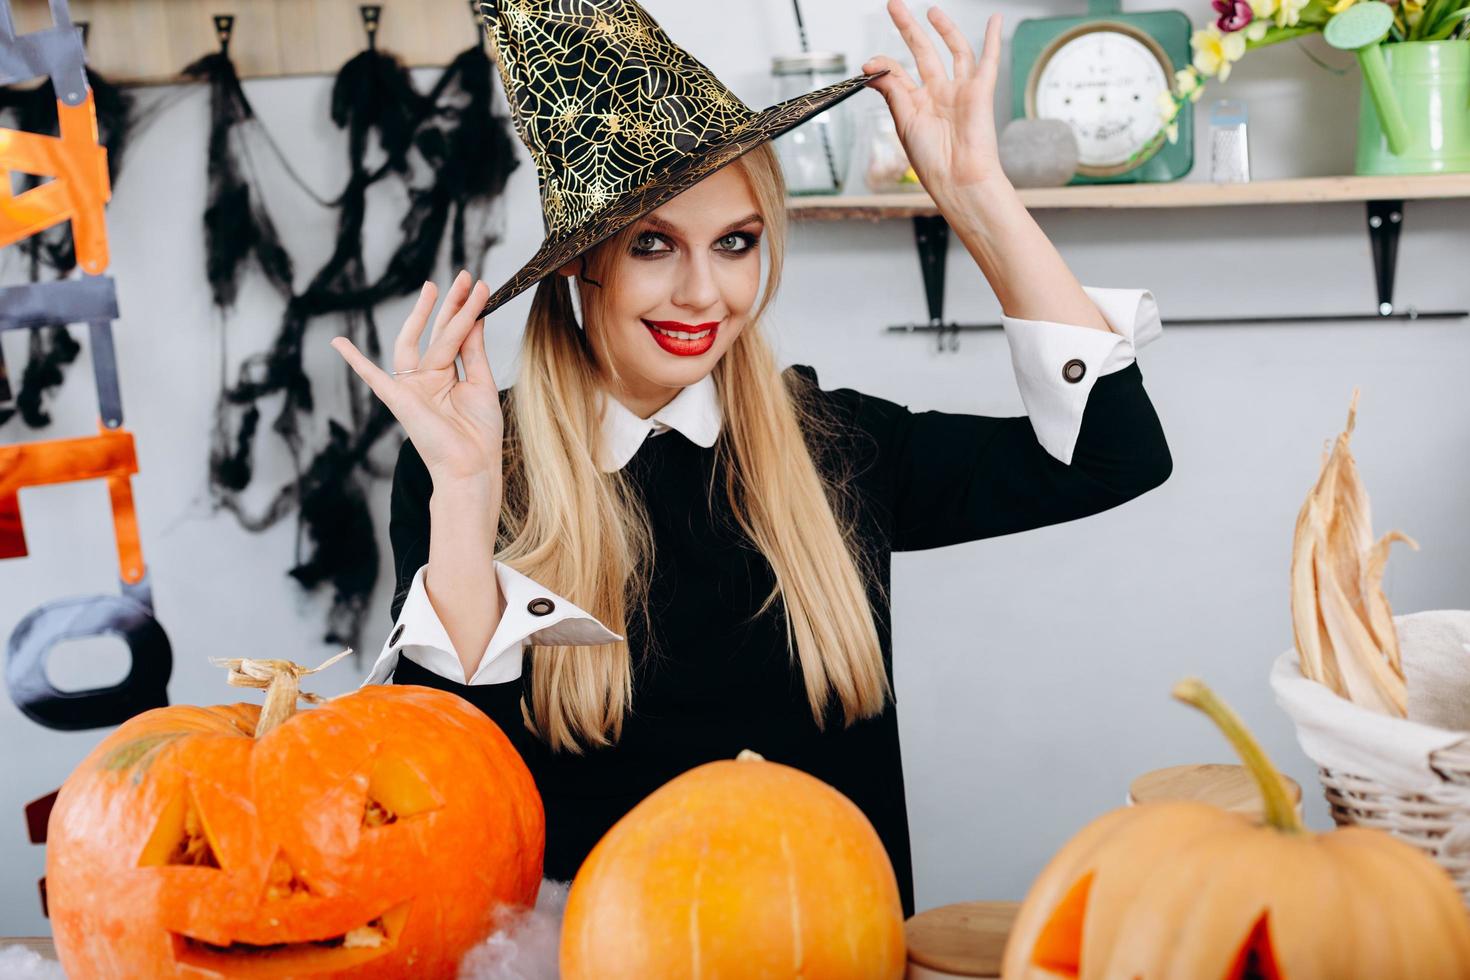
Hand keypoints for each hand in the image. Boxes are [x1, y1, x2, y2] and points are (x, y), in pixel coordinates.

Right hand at [331, 270, 502, 487]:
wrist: (471, 466)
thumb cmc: (479, 433)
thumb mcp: (481, 384)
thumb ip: (473, 351)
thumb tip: (474, 317)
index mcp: (448, 376)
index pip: (457, 337)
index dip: (468, 312)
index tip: (479, 288)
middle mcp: (427, 378)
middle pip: (438, 333)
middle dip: (451, 305)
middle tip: (462, 276)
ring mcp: (412, 387)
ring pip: (420, 344)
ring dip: (427, 315)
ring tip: (436, 286)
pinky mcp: (399, 399)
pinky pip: (373, 377)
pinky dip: (355, 361)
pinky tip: (339, 343)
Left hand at [863, 2, 1006, 202]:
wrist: (958, 178)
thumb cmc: (931, 160)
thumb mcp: (904, 121)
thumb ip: (891, 89)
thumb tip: (871, 65)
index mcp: (916, 104)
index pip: (898, 73)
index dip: (884, 64)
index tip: (869, 63)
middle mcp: (938, 94)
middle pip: (923, 53)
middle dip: (909, 29)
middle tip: (895, 5)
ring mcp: (960, 91)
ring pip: (953, 52)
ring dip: (944, 29)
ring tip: (931, 11)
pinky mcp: (981, 92)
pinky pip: (989, 60)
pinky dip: (993, 39)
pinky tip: (994, 20)